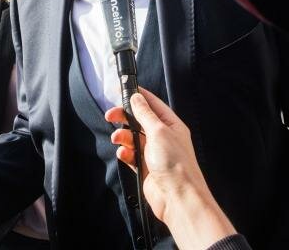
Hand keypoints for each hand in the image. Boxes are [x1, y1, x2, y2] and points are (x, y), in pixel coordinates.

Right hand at [105, 88, 236, 249]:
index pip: (153, 105)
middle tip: (110, 115)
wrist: (178, 198)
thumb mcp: (158, 131)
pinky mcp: (145, 167)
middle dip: (124, 117)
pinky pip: (130, 155)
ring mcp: (154, 153)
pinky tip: (123, 154)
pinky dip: (125, 153)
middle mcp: (163, 137)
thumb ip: (145, 114)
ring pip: (132, 138)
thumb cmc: (175, 164)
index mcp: (171, 125)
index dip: (139, 97)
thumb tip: (137, 98)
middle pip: (139, 121)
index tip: (124, 91)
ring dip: (122, 136)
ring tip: (117, 138)